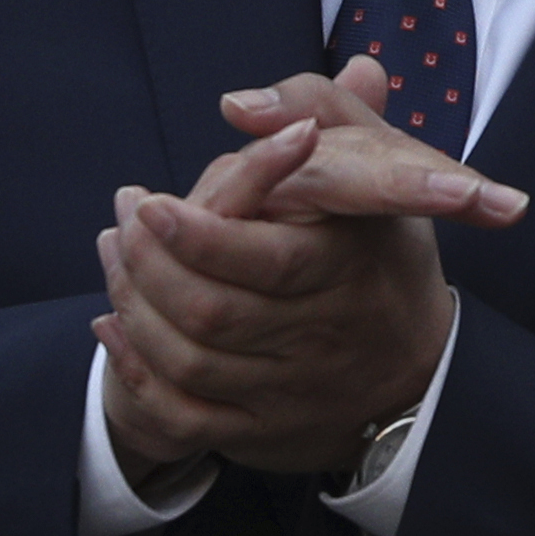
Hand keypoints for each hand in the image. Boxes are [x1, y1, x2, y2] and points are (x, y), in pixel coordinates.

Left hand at [93, 56, 528, 488]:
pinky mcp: (264, 431)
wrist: (421, 368)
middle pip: (212, 313)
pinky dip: (136, 374)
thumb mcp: (379, 164)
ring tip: (114, 254)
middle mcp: (325, 337)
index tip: (149, 202)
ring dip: (133, 306)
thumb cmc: (381, 249)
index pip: (267, 262)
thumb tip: (241, 103)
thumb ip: (321, 108)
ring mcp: (292, 391)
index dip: (197, 236)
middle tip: (123, 220)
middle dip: (148, 265)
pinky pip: (183, 417)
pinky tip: (113, 326)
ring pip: (188, 363)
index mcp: (352, 268)